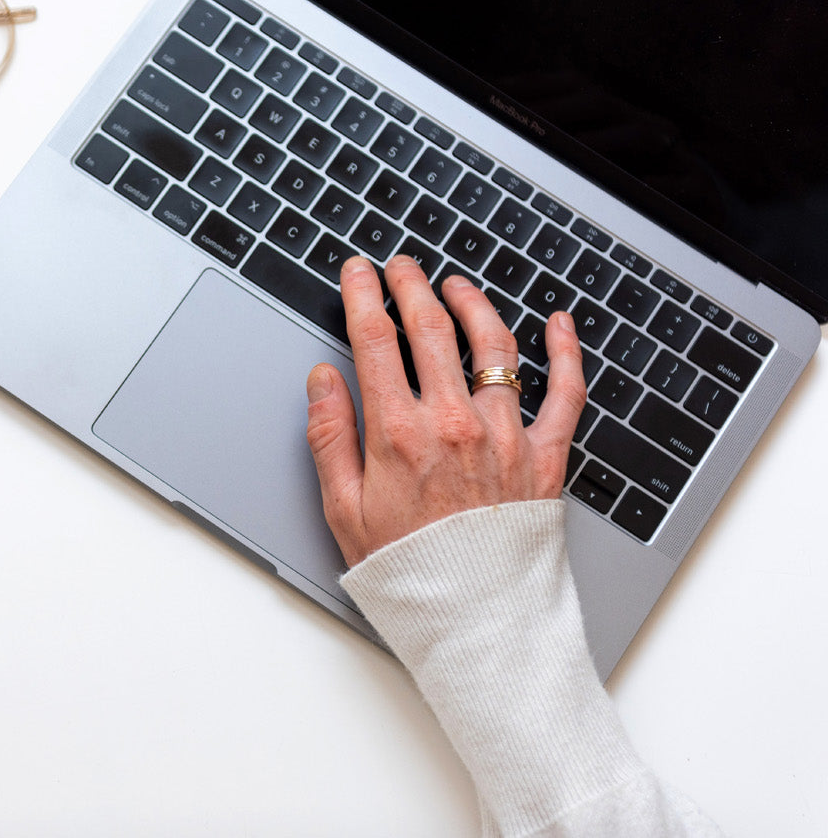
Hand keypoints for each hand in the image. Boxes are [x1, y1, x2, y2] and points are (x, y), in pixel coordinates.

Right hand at [305, 255, 585, 566]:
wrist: (473, 620)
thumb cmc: (408, 571)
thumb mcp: (343, 509)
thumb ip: (330, 437)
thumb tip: (323, 380)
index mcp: (399, 434)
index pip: (375, 342)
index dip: (363, 296)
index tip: (357, 274)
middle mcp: (454, 424)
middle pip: (430, 330)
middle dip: (410, 286)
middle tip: (400, 267)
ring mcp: (504, 436)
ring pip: (493, 346)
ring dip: (471, 304)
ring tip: (455, 286)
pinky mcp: (545, 456)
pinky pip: (565, 392)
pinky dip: (564, 352)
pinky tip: (557, 323)